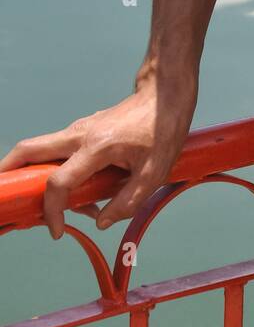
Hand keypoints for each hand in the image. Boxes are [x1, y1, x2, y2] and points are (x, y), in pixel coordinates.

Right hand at [0, 81, 196, 239]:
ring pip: (42, 151)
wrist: (164, 96)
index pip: (59, 181)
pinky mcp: (83, 130)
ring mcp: (79, 129)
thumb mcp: (154, 173)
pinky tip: (84, 194)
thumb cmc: (162, 130)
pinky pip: (60, 152)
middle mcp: (79, 134)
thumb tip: (101, 222)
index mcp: (96, 146)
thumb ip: (127, 202)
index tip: (58, 230)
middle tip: (8, 195)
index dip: (52, 210)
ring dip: (39, 178)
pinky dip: (57, 171)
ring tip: (66, 209)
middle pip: (29, 150)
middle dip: (10, 171)